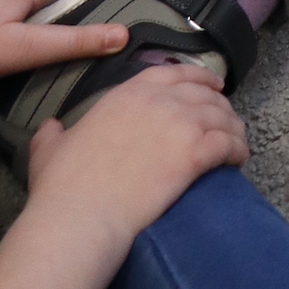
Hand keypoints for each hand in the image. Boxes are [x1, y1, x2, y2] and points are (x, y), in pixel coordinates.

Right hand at [25, 61, 245, 252]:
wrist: (81, 215)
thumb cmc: (63, 186)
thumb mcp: (48, 150)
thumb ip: (52, 134)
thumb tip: (48, 127)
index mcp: (127, 94)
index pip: (173, 74)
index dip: (198, 77)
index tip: (212, 85)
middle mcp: (159, 102)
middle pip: (203, 93)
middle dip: (220, 104)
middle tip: (227, 117)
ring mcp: (180, 125)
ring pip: (221, 117)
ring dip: (233, 127)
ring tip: (237, 140)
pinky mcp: (194, 153)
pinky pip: (227, 144)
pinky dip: (237, 149)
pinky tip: (239, 158)